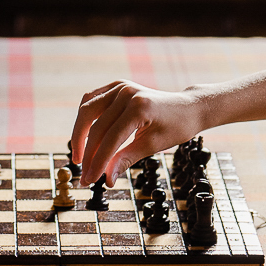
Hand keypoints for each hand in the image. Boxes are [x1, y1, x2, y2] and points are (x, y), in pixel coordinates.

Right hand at [69, 80, 206, 185]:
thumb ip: (126, 159)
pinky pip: (91, 100)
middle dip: (88, 154)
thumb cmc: (175, 127)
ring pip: (87, 111)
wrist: (186, 108)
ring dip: (80, 135)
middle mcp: (127, 93)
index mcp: (139, 108)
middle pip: (96, 127)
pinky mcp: (116, 86)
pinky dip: (84, 117)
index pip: (110, 139)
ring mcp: (120, 87)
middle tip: (84, 175)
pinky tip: (83, 134)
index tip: (90, 180)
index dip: (97, 162)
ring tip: (79, 157)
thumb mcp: (152, 146)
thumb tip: (107, 179)